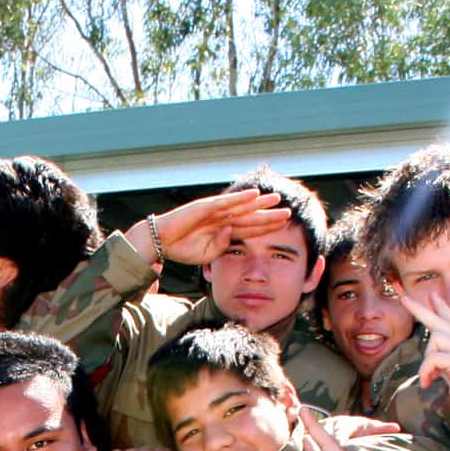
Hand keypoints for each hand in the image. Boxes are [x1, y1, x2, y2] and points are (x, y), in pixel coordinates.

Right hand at [141, 189, 290, 266]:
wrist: (161, 242)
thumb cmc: (182, 248)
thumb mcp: (207, 255)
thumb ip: (222, 246)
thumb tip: (232, 234)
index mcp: (224, 232)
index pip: (250, 229)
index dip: (266, 228)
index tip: (283, 227)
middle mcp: (223, 219)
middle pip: (251, 216)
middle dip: (269, 215)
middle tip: (288, 212)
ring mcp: (215, 212)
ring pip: (242, 207)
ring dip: (259, 203)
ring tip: (276, 199)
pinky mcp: (205, 207)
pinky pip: (226, 203)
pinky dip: (240, 198)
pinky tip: (254, 195)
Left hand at [397, 290, 449, 389]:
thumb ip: (444, 360)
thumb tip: (431, 353)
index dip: (442, 308)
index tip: (433, 296)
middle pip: (441, 321)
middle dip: (420, 310)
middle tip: (403, 298)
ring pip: (436, 338)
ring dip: (427, 360)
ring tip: (430, 377)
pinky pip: (433, 358)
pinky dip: (425, 371)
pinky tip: (427, 383)